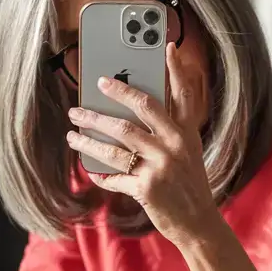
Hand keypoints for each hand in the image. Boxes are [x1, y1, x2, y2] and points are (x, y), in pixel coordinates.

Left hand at [65, 43, 217, 247]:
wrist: (199, 224)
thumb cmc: (189, 186)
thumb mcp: (189, 153)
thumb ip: (170, 131)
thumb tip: (135, 114)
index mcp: (186, 134)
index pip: (183, 95)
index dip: (176, 70)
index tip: (168, 47)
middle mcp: (174, 145)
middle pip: (138, 111)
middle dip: (112, 96)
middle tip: (89, 91)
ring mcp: (160, 167)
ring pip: (116, 145)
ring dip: (89, 139)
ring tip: (72, 133)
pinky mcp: (146, 189)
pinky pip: (115, 177)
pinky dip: (100, 175)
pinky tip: (90, 170)